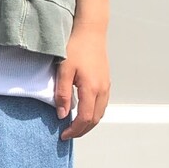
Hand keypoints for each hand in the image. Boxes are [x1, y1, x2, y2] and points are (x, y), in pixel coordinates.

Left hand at [55, 23, 110, 139]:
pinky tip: (83, 112)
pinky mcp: (106, 82)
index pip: (85, 118)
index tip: (63, 134)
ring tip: (74, 126)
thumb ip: (62, 94)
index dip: (74, 130)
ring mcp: (106, 86)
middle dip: (82, 130)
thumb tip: (62, 114)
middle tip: (68, 134)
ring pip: (100, 113)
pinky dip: (93, 113)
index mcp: (91, 89)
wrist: (91, 32)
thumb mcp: (63, 70)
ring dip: (89, 123)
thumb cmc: (76, 48)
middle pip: (95, 119)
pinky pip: (102, 104)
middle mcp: (102, 90)